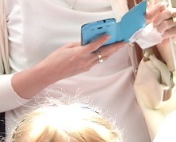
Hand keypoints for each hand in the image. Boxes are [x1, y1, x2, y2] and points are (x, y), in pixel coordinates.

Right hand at [11, 36, 126, 99]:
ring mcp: (87, 66)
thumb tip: (88, 43)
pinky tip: (107, 52)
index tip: (110, 36)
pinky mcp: (86, 69)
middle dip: (115, 48)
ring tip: (119, 46)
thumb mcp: (67, 47)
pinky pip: (97, 61)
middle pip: (103, 54)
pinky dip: (103, 56)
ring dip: (111, 52)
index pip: (94, 46)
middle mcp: (86, 61)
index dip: (102, 40)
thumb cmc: (56, 58)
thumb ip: (79, 44)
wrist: (51, 72)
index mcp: (80, 54)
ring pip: (102, 58)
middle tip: (123, 42)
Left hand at [146, 1, 175, 40]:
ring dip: (164, 26)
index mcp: (163, 9)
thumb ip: (147, 16)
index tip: (147, 18)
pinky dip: (168, 33)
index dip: (154, 11)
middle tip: (154, 25)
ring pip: (174, 21)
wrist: (156, 40)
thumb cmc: (151, 28)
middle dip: (160, 18)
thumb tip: (147, 15)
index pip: (162, 5)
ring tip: (158, 31)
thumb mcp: (147, 22)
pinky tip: (163, 35)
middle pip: (169, 12)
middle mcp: (171, 13)